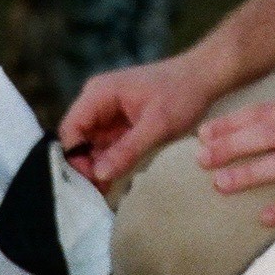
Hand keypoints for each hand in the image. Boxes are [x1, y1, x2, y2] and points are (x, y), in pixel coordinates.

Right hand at [58, 53, 215, 190]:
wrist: (204, 79)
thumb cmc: (182, 95)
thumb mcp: (157, 126)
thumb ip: (126, 150)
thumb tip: (98, 175)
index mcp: (99, 93)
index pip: (71, 130)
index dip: (74, 157)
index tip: (89, 182)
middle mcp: (97, 102)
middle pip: (78, 141)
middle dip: (85, 167)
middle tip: (97, 194)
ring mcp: (107, 114)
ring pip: (90, 147)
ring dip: (97, 169)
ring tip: (104, 194)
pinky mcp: (119, 124)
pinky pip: (106, 148)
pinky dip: (110, 164)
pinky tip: (114, 184)